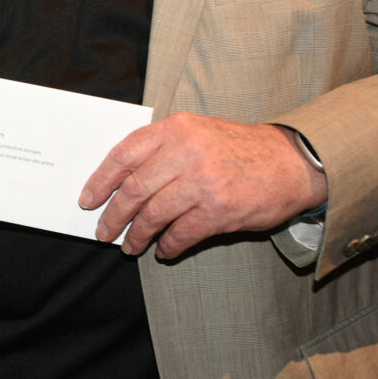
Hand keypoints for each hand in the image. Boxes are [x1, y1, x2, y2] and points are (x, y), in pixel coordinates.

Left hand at [80, 113, 328, 258]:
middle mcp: (187, 152)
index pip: (124, 155)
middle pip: (134, 189)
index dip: (101, 180)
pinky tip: (164, 250)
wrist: (289, 161)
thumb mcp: (196, 131)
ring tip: (130, 246)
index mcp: (175, 128)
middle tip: (104, 231)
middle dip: (114, 215)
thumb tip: (121, 180)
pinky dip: (168, 246)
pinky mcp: (220, 210)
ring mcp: (204, 181)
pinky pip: (181, 234)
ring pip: (154, 214)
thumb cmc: (236, 148)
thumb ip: (161, 148)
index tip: (88, 200)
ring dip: (137, 235)